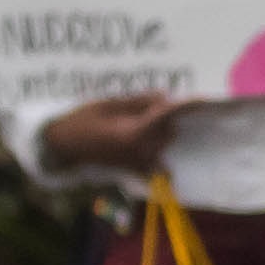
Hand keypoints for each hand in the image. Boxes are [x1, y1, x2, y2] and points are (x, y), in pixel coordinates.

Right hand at [36, 91, 185, 174]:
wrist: (62, 145)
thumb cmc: (82, 120)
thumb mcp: (110, 103)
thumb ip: (139, 102)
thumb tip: (165, 97)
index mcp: (135, 133)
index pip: (167, 116)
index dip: (185, 105)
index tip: (202, 98)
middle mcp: (140, 151)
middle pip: (168, 131)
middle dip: (165, 117)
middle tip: (150, 103)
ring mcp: (136, 162)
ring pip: (162, 144)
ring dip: (160, 131)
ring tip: (140, 118)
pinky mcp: (131, 167)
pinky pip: (154, 165)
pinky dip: (157, 158)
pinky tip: (154, 150)